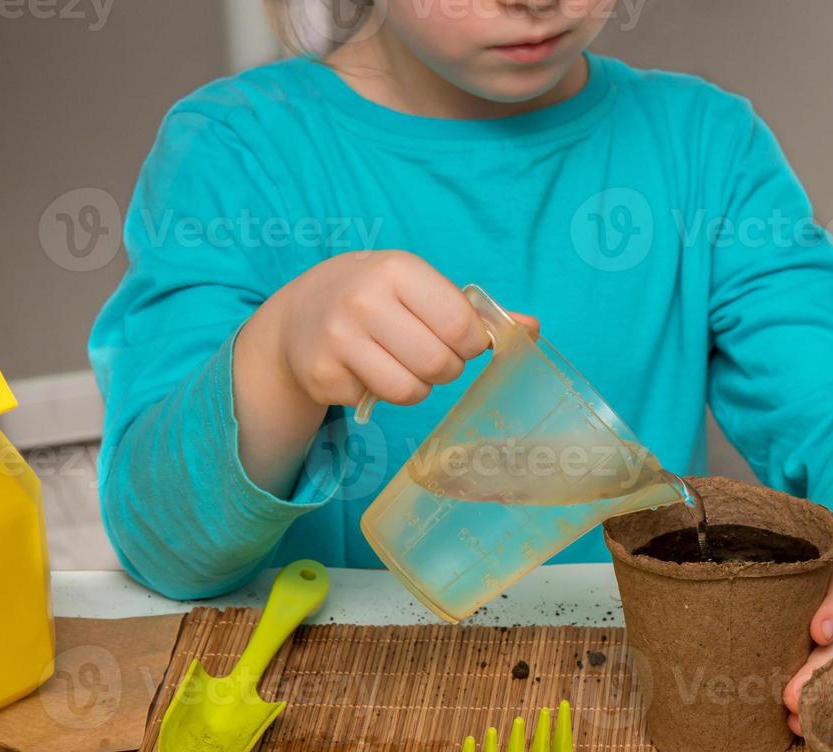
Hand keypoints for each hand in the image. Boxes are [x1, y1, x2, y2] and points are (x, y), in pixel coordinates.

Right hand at [232, 251, 535, 492]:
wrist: (299, 314)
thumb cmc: (378, 299)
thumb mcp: (421, 289)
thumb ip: (476, 312)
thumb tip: (533, 329)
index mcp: (398, 270)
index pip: (461, 325)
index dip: (471, 343)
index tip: (460, 340)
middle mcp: (364, 300)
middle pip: (440, 364)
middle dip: (446, 368)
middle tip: (429, 355)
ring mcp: (338, 339)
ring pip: (411, 390)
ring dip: (417, 387)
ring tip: (400, 364)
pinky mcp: (323, 375)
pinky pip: (377, 401)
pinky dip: (380, 394)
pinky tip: (364, 369)